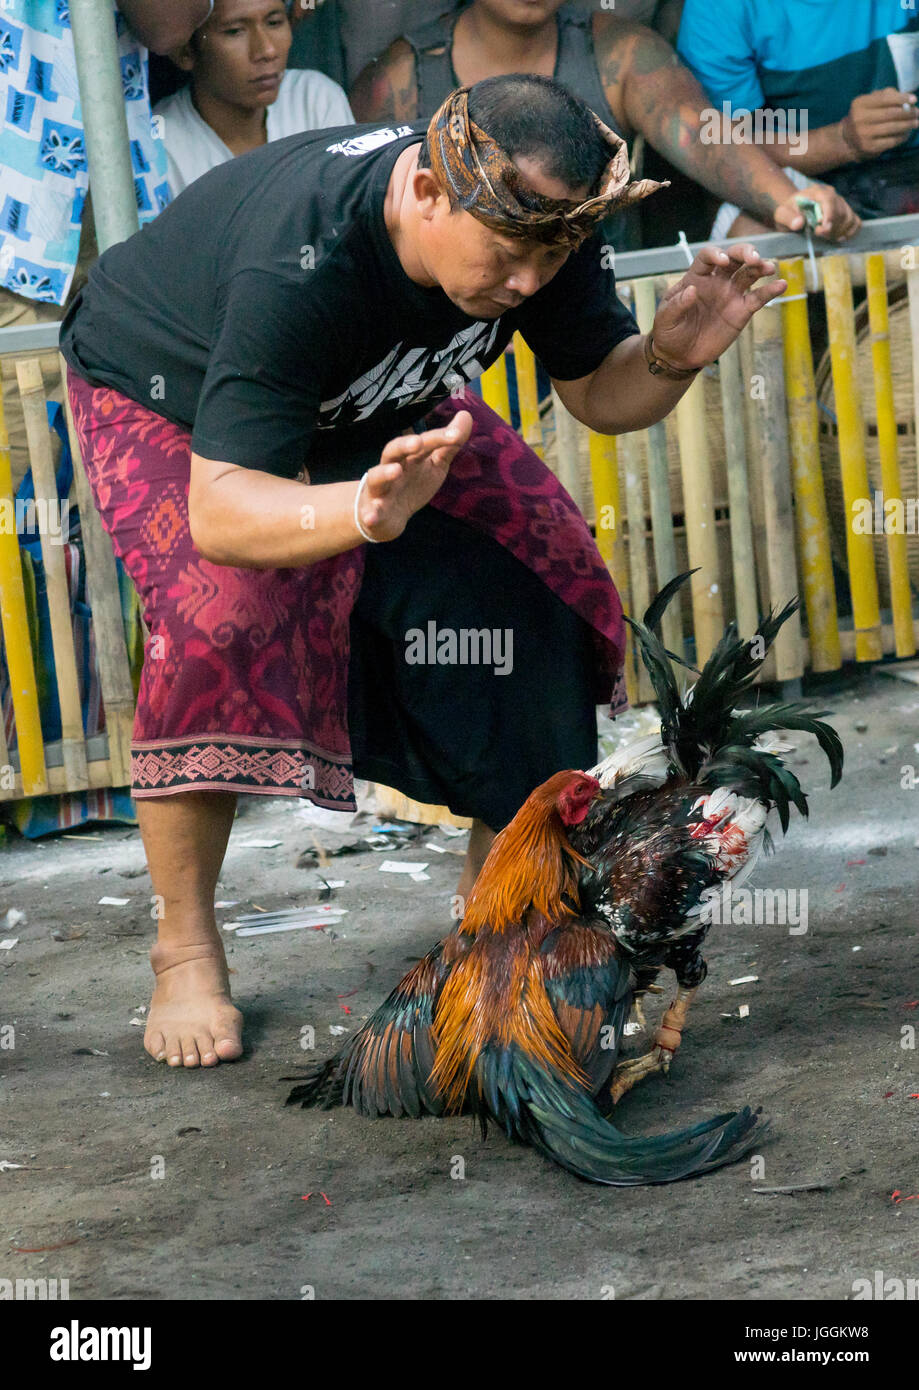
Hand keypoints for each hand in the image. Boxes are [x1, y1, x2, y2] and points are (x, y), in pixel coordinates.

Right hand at [356, 411, 472, 541]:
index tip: (456, 435)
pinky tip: (371, 518)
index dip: (438, 437)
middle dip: (403, 445)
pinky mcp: (373, 511)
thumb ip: (449, 445)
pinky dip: (371, 514)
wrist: (390, 517)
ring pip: (377, 478)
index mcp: (408, 457)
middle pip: (392, 451)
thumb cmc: (413, 485)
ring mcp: (380, 489)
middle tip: (418, 442)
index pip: (422, 443)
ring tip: (395, 471)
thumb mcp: (435, 464)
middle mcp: (391, 468)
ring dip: (384, 473)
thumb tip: (466, 414)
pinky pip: (370, 512)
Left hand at [650, 244, 785, 371]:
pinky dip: (771, 290)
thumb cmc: (669, 332)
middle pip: (734, 258)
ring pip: (749, 274)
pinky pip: (758, 297)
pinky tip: (782, 285)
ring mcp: (731, 295)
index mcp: (696, 277)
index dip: (716, 255)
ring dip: (760, 267)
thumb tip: (691, 290)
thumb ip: (677, 304)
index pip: (708, 257)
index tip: (722, 261)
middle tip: (754, 257)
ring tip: (769, 267)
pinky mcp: (742, 311)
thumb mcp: (665, 319)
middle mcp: (716, 281)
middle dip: (744, 253)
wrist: (679, 356)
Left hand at [773, 181, 861, 241]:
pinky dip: (851, 232)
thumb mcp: (782, 214)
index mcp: (817, 192)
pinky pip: (856, 222)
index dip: (829, 216)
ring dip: (839, 232)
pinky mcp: (846, 213)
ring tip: (826, 238)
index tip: (823, 230)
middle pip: (841, 211)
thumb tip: (799, 223)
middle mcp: (832, 195)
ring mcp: (841, 203)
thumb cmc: (788, 212)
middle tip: (818, 235)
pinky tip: (840, 238)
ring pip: (849, 218)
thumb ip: (788, 217)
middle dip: (832, 228)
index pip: (829, 200)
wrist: (794, 211)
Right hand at [840, 88, 918, 158]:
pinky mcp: (869, 147)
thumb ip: (886, 96)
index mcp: (860, 104)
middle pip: (890, 114)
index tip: (914, 99)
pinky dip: (902, 137)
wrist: (848, 139)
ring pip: (892, 128)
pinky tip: (907, 133)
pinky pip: (890, 141)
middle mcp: (859, 119)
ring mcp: (863, 134)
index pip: (884, 99)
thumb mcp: (870, 102)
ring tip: (916, 123)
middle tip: (917, 112)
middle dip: (907, 113)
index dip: (901, 98)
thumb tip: (906, 101)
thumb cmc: (865, 116)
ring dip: (907, 125)